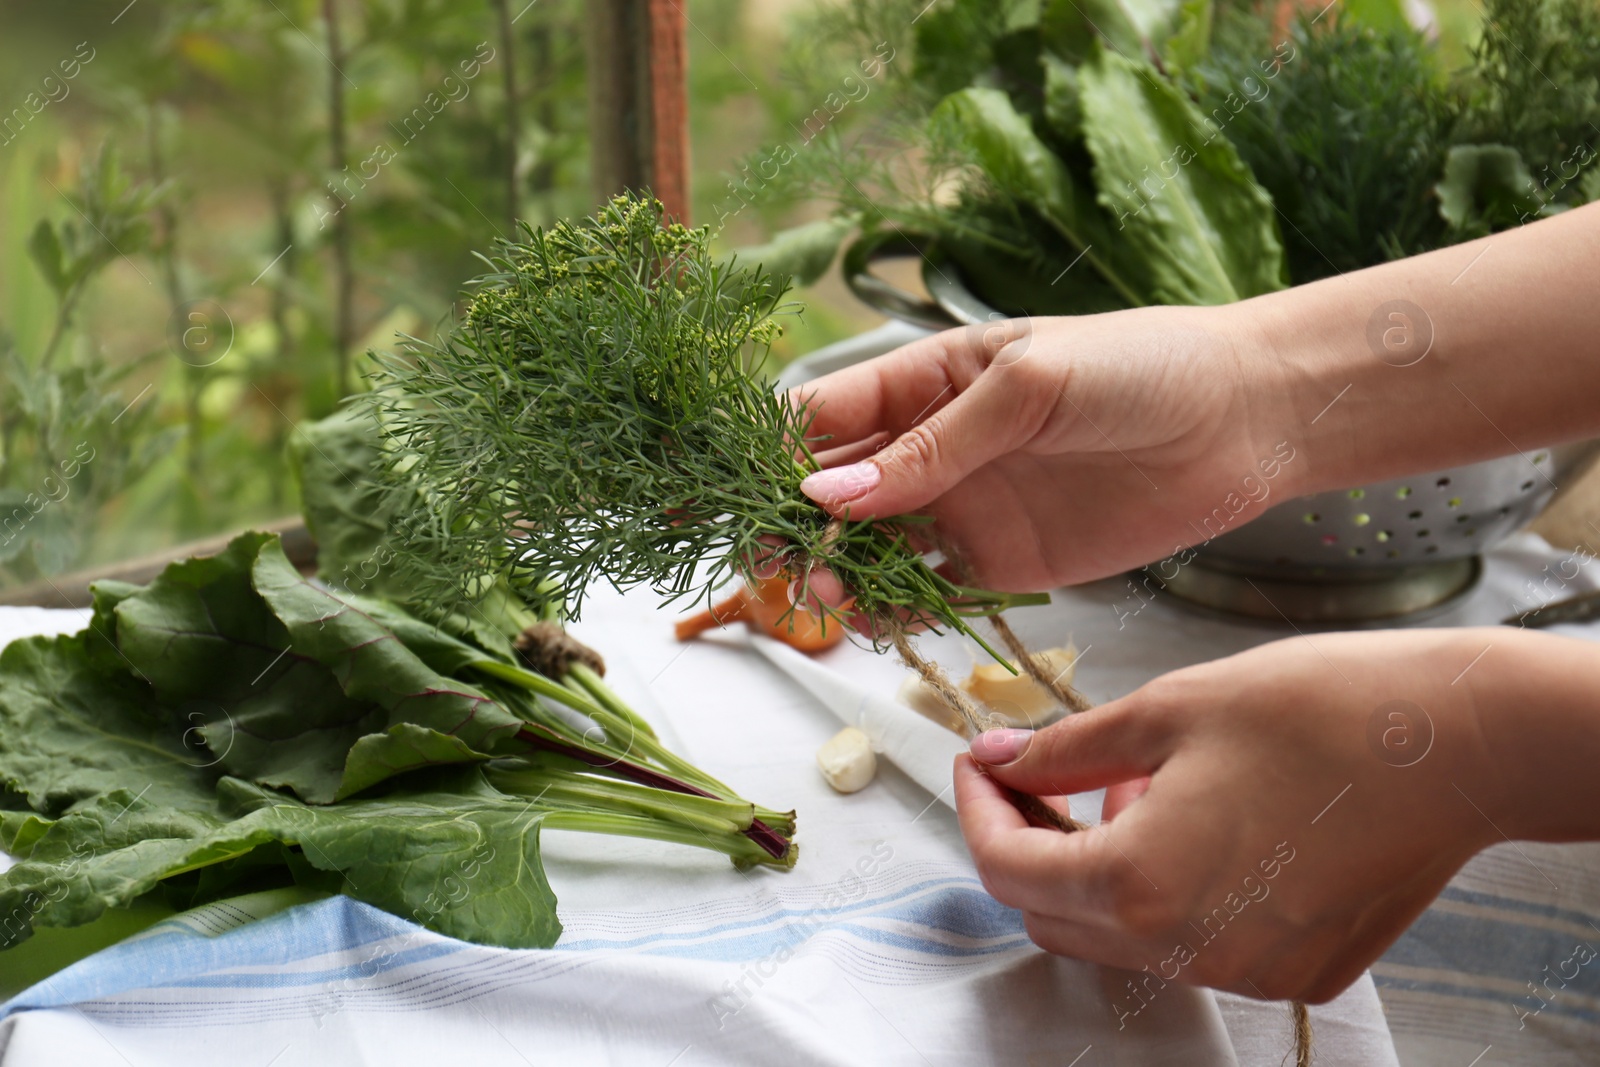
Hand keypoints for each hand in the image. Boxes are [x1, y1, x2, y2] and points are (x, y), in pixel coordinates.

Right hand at [792, 307, 1299, 593]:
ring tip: (827, 595)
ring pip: (871, 548)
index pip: (823, 415)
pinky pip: (928, 592)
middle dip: (793, 526)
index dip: (770, 453)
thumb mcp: (1028, 388)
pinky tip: (874, 620)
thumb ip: (932, 447)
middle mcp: (933, 447)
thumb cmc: (1139, 368)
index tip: (730, 495)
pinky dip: (892, 610)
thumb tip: (827, 495)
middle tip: (772, 563)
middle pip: (832, 491)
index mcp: (927, 379)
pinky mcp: (1002, 564)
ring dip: (838, 572)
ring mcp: (965, 508)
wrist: (1245, 421)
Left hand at [953, 627, 1572, 1003]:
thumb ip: (1066, 748)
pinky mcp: (1297, 972)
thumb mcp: (1167, 709)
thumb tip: (1001, 759)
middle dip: (1033, 845)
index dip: (979, 811)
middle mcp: (1188, 951)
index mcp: (1141, 885)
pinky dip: (1172, 894)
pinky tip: (1205, 824)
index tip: (982, 762)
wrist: (1457, 745)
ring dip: (1103, 869)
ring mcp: (1248, 972)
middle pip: (1055, 918)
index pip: (1007, 871)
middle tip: (1050, 773)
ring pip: (1123, 937)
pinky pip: (1197, 945)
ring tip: (1142, 787)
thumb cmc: (1315, 711)